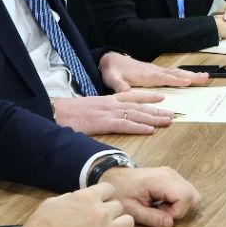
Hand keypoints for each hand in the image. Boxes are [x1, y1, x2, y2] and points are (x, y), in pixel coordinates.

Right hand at [21, 184, 134, 226]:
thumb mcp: (54, 202)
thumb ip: (73, 198)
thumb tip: (80, 198)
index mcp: (87, 197)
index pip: (109, 189)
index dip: (104, 197)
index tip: (99, 204)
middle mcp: (101, 211)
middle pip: (119, 206)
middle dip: (111, 213)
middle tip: (101, 221)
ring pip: (128, 222)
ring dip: (120, 226)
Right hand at [51, 92, 172, 135]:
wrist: (53, 111)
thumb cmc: (65, 113)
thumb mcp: (85, 111)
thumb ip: (97, 114)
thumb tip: (104, 121)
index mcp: (105, 100)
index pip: (130, 96)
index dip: (147, 97)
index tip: (161, 97)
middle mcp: (109, 104)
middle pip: (138, 105)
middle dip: (156, 109)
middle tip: (172, 113)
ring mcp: (107, 112)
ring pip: (136, 114)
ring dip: (153, 118)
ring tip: (168, 120)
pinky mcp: (102, 122)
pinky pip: (125, 125)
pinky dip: (139, 127)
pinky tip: (150, 130)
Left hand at [99, 51, 208, 91]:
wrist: (111, 60)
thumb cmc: (112, 72)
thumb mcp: (112, 80)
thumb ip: (119, 86)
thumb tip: (125, 91)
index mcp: (145, 76)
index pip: (163, 78)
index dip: (175, 79)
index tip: (188, 81)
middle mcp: (153, 72)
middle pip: (175, 74)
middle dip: (190, 75)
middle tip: (205, 77)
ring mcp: (155, 70)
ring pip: (175, 72)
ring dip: (190, 74)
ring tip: (204, 77)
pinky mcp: (155, 71)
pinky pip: (172, 73)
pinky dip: (183, 74)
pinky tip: (190, 77)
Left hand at [102, 165, 201, 226]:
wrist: (113, 176)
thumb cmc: (120, 191)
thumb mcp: (131, 209)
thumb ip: (152, 217)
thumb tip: (171, 223)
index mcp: (159, 180)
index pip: (185, 197)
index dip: (176, 212)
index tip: (159, 213)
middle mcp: (170, 174)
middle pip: (193, 196)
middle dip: (181, 210)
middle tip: (161, 212)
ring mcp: (173, 174)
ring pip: (192, 194)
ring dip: (180, 206)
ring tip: (161, 208)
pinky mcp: (172, 177)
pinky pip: (185, 192)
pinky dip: (178, 202)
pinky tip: (162, 203)